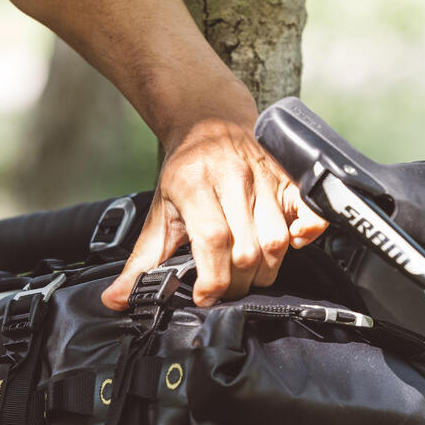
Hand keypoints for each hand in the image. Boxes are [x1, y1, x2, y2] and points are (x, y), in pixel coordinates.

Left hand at [101, 100, 327, 309]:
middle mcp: (233, 178)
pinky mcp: (289, 178)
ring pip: (277, 240)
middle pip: (247, 248)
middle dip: (236, 284)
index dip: (213, 279)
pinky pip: (310, 212)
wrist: (210, 123)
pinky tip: (290, 246)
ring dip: (265, 271)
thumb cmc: (185, 174)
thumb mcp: (158, 215)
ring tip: (247, 276)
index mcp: (195, 184)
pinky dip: (307, 234)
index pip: (214, 240)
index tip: (204, 297)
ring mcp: (265, 177)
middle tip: (223, 290)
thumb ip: (139, 263)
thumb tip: (114, 300)